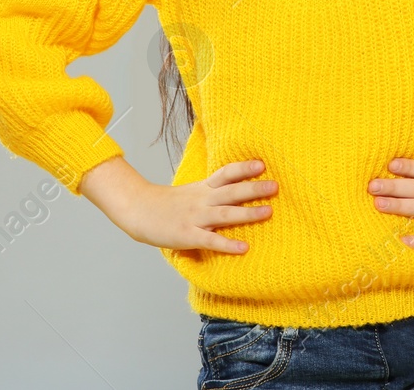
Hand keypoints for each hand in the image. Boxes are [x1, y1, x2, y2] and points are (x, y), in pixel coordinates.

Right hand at [81, 156, 274, 255]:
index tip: (262, 164)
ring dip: (247, 213)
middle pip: (231, 191)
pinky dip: (228, 244)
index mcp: (203, 188)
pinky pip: (211, 240)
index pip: (226, 173)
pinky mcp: (188, 236)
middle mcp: (202, 200)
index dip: (244, 168)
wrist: (138, 211)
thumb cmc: (167, 204)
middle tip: (275, 186)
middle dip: (254, 188)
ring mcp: (195, 218)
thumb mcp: (191, 191)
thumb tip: (239, 187)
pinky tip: (243, 248)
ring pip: (225, 214)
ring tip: (268, 212)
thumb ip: (213, 190)